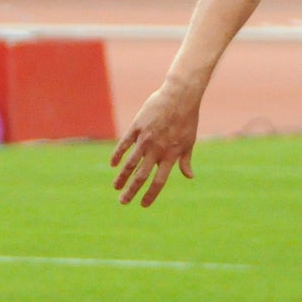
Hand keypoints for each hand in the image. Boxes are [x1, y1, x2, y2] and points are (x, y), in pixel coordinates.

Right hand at [110, 83, 198, 205]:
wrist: (179, 97)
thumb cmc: (187, 119)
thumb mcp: (189, 141)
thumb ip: (185, 160)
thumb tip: (188, 176)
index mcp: (171, 155)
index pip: (159, 181)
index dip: (150, 195)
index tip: (143, 205)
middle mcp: (157, 150)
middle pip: (141, 176)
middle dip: (131, 191)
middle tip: (123, 202)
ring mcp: (145, 139)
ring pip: (130, 163)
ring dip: (122, 177)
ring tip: (115, 187)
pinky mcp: (136, 128)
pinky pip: (124, 145)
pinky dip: (117, 155)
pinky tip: (113, 165)